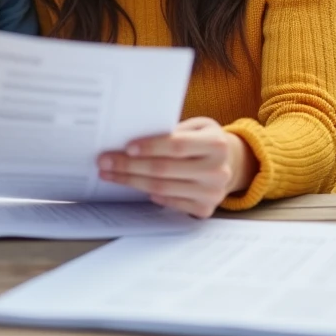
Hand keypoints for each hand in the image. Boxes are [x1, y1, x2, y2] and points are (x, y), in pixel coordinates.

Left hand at [97, 117, 253, 218]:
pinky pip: (170, 202)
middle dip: (130, 165)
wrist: (230, 163)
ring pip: (162, 187)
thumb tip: (134, 141)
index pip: (177, 146)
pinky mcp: (205, 209)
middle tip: (105, 161)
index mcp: (216, 143)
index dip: (150, 147)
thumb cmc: (202, 141)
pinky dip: (150, 194)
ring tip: (110, 174)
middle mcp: (218, 170)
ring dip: (131, 180)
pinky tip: (135, 186)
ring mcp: (212, 192)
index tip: (126, 147)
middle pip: (164, 169)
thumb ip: (173, 131)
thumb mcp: (196, 127)